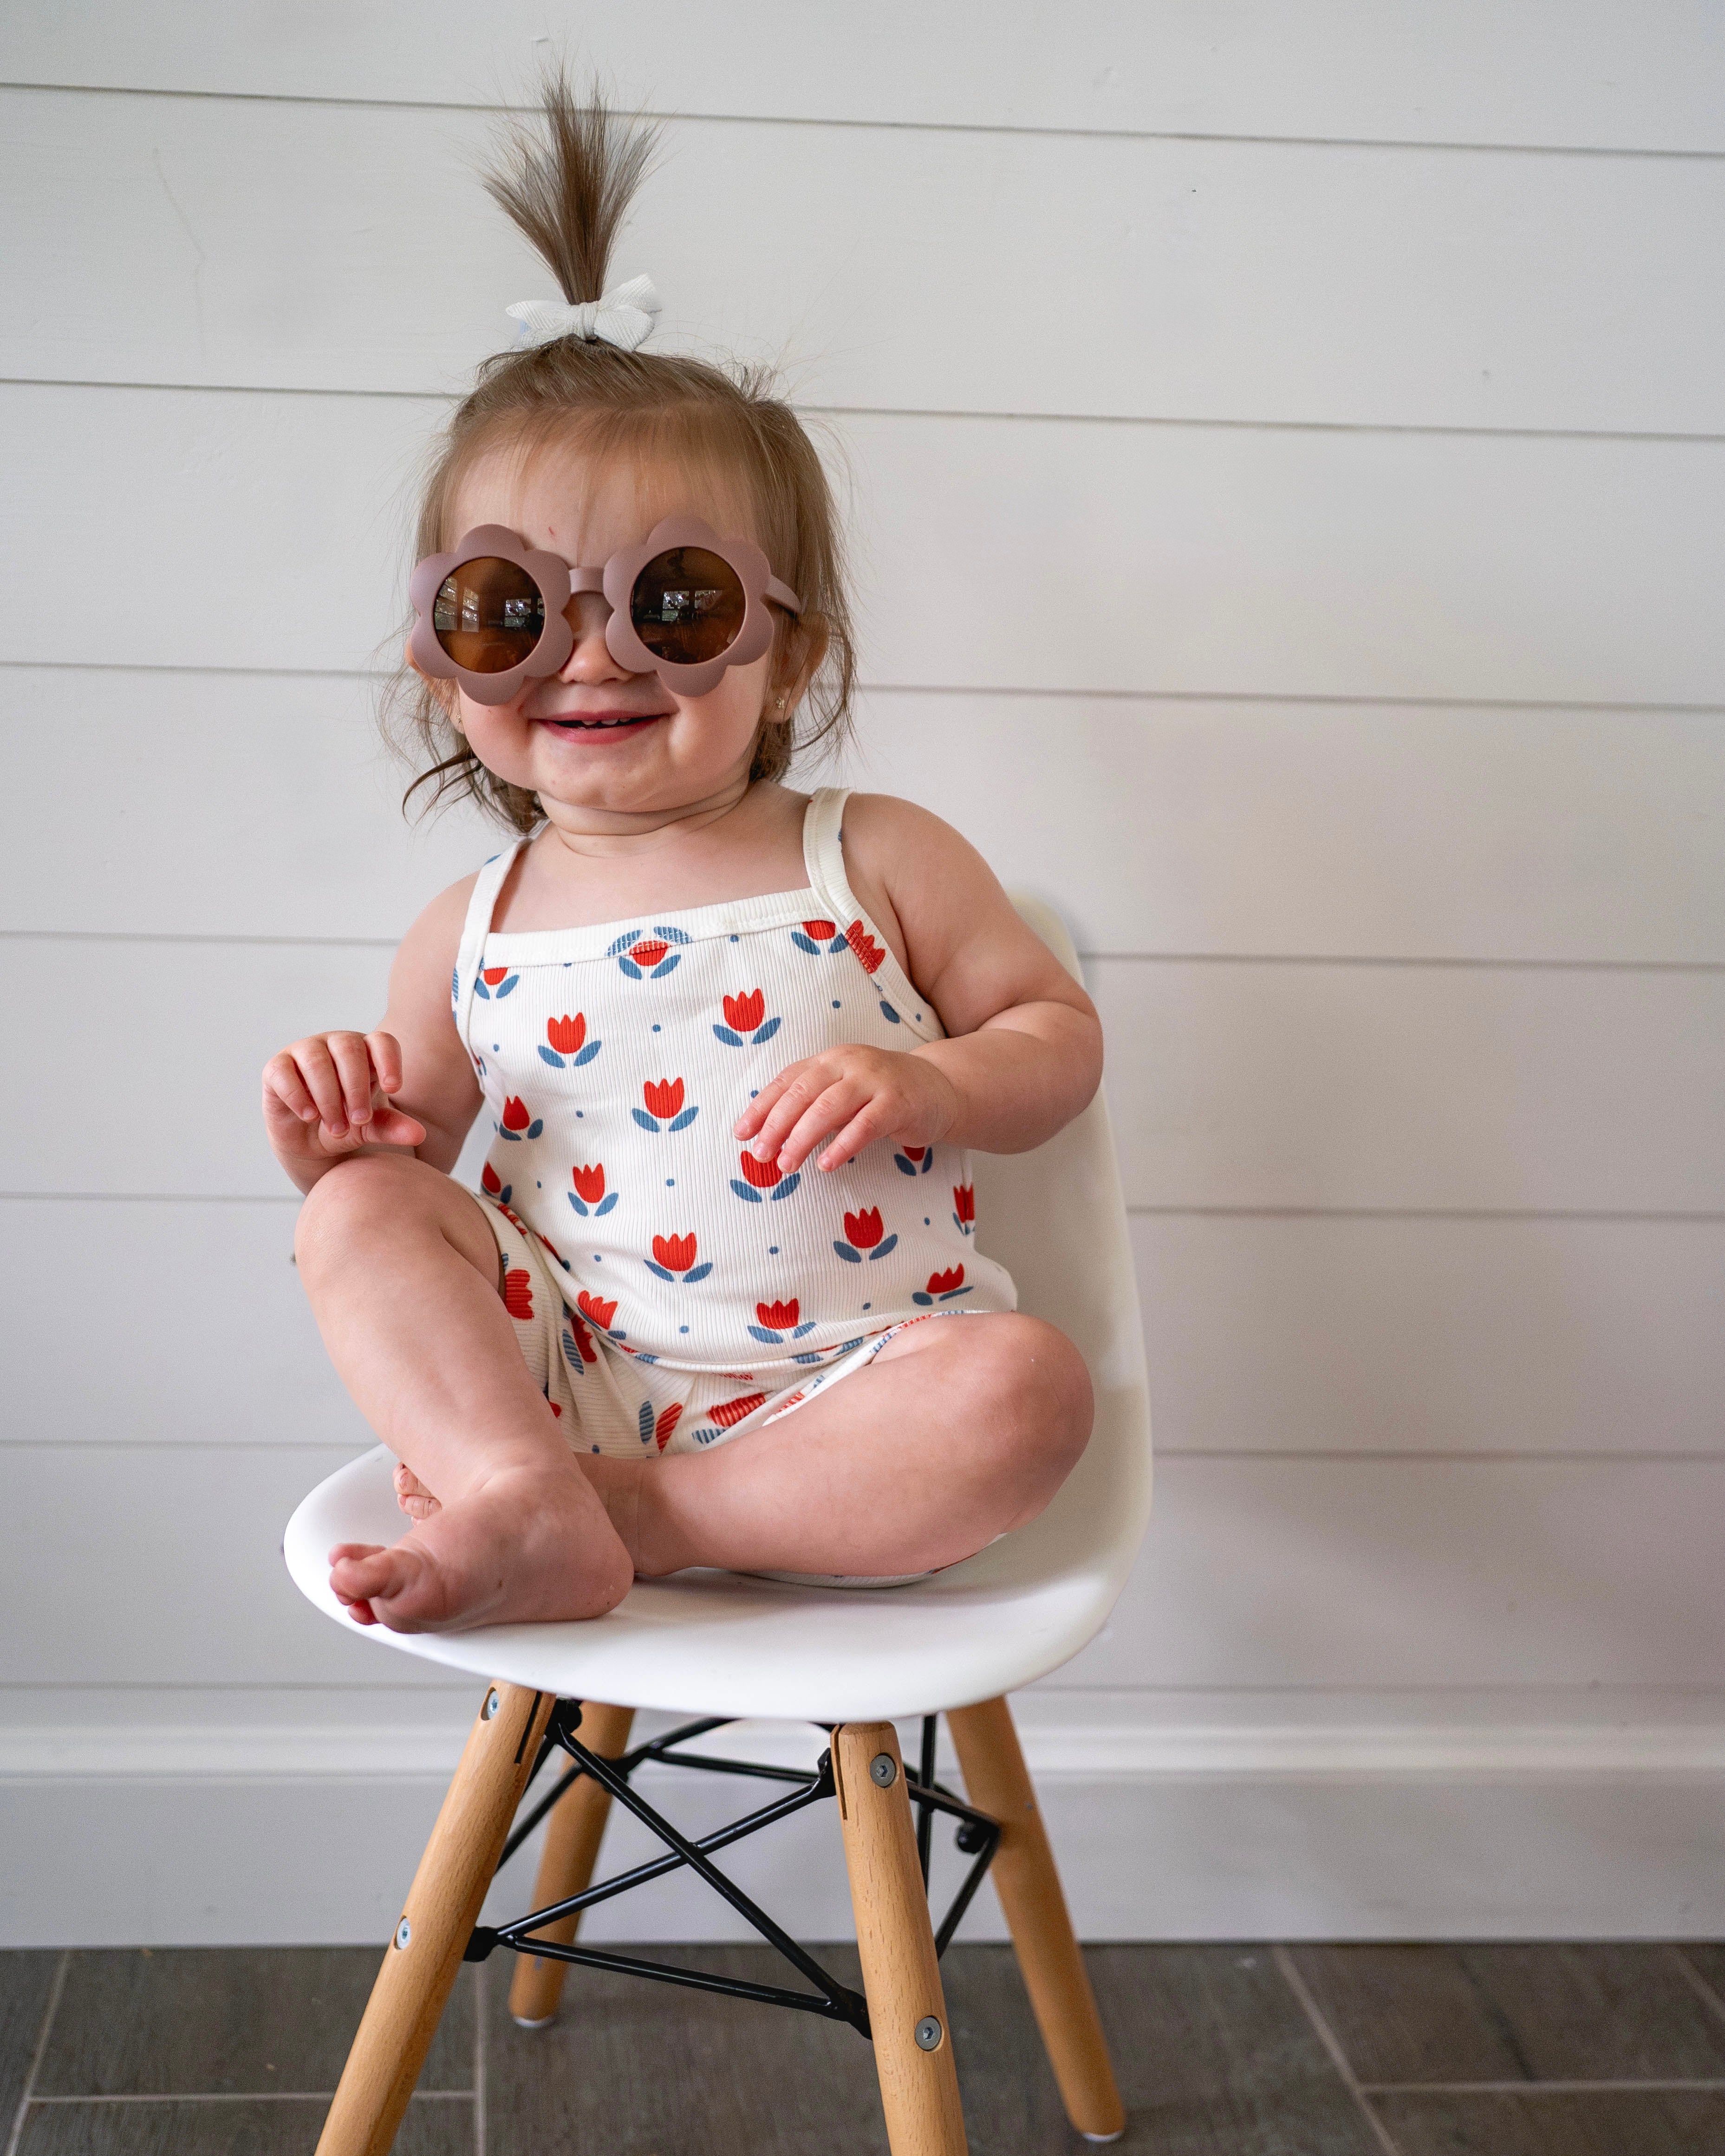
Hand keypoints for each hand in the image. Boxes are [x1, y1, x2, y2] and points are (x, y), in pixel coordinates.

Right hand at [262, 1030, 426, 1170]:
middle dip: (355, 1087)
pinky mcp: (277, 1068)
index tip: (393, 1088)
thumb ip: (392, 1127)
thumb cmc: (346, 1123)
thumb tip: (420, 1134)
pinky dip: (298, 1095)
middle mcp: (335, 1044)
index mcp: (366, 1052)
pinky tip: (310, 1116)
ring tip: (337, 1127)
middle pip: (349, 1048)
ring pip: (317, 1060)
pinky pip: (284, 1072)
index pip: (382, 1041)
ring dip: (329, 1096)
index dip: (389, 1060)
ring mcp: (304, 1052)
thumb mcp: (370, 1128)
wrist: (310, 1142)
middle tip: (359, 1120)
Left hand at [734, 1045, 958, 1173]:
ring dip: (803, 1138)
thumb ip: (813, 1105)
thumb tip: (769, 1136)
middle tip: (761, 1155)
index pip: (787, 1081)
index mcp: (829, 1059)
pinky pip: (865, 1124)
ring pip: (829, 1107)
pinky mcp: (898, 1101)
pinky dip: (842, 1145)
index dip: (761, 1107)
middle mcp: (849, 1063)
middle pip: (803, 1093)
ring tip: (787, 1164)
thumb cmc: (881, 1095)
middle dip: (777, 1125)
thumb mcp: (843, 1091)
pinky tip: (827, 1164)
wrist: (939, 1088)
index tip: (741, 1134)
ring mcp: (874, 1080)